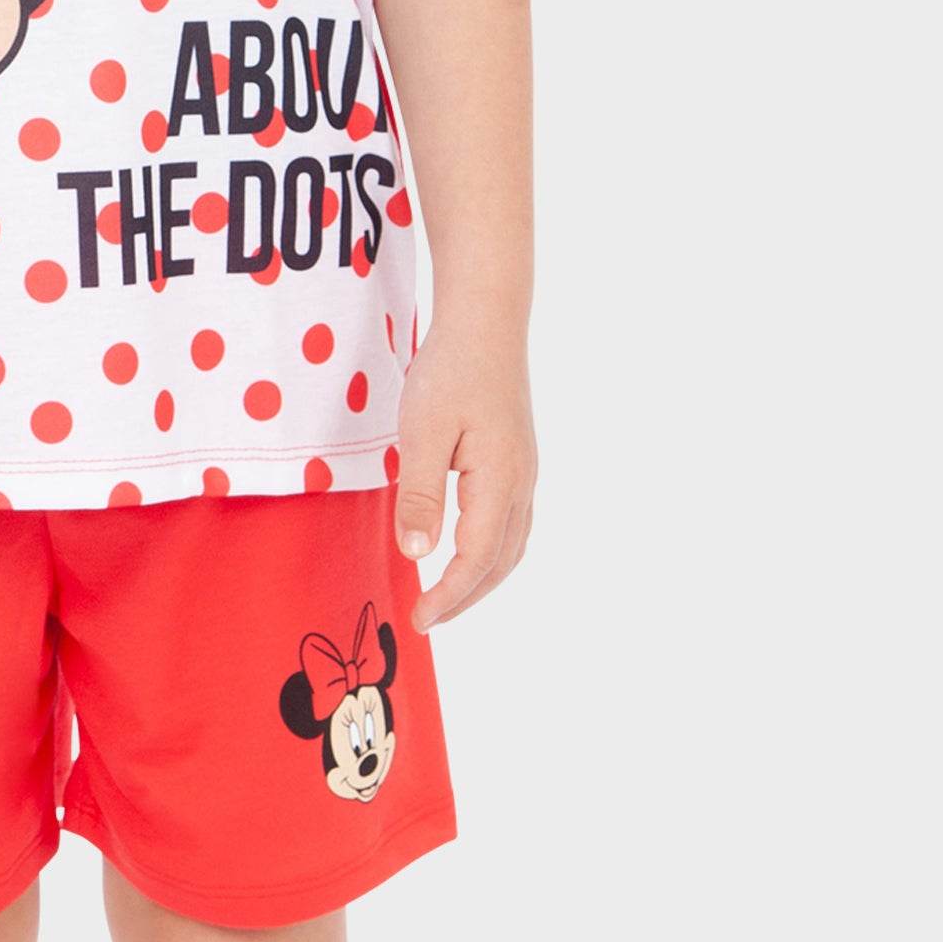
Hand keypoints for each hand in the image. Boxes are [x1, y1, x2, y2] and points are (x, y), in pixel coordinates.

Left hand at [392, 331, 536, 627]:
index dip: (449, 595)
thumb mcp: (422, 431)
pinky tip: (465, 547)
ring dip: (481, 577)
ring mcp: (524, 472)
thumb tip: (418, 554)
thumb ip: (420, 494)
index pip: (476, 559)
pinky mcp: (517, 459)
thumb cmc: (451, 370)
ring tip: (445, 595)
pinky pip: (510, 522)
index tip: (420, 619)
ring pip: (511, 545)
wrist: (486, 322)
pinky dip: (490, 551)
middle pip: (500, 562)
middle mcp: (521, 484)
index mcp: (499, 482)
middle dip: (466, 597)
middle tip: (429, 619)